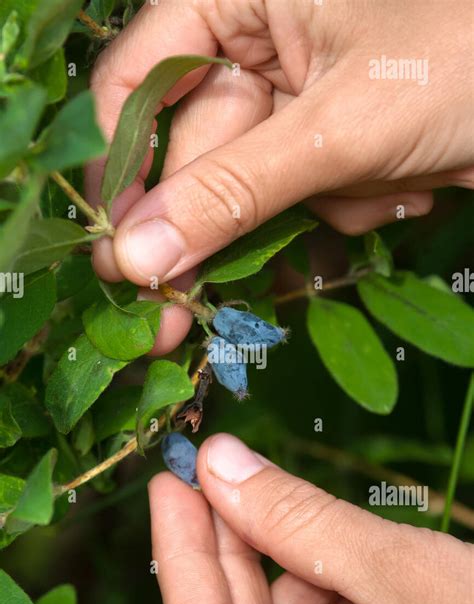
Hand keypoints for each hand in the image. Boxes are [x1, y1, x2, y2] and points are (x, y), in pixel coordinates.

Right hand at [87, 0, 472, 352]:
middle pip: (191, 151)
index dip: (124, 170)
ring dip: (305, 213)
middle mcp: (254, 41)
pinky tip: (404, 184)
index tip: (124, 248)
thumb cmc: (467, 59)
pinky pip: (298, 197)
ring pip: (248, 187)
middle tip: (171, 312)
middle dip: (211, 225)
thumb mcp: (338, 128)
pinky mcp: (328, 139)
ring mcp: (294, 95)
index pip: (136, 86)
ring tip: (382, 183)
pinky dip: (342, 208)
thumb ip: (232, 192)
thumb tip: (136, 256)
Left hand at [148, 433, 472, 603]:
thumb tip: (223, 464)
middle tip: (222, 473)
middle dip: (232, 545)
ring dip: (290, 568)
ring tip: (301, 513)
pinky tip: (347, 558)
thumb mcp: (406, 577)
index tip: (172, 480)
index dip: (181, 549)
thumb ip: (303, 522)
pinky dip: (330, 595)